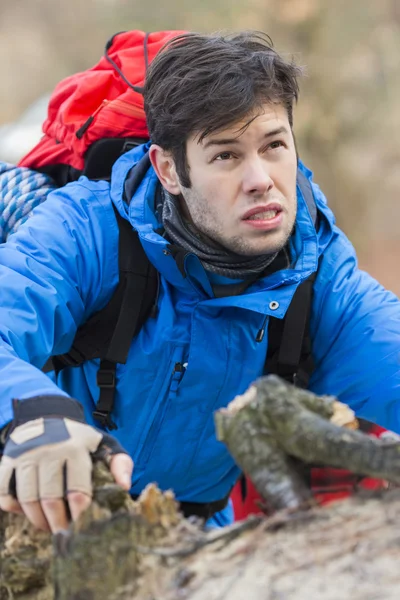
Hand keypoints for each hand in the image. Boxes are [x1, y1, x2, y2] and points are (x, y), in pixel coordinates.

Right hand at [0, 396, 132, 532]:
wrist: (48, 415)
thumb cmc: (79, 439)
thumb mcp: (103, 444)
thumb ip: (120, 463)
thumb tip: (125, 487)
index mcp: (75, 448)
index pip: (78, 491)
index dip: (80, 515)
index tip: (82, 526)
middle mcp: (48, 450)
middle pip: (50, 499)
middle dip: (58, 523)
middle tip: (64, 534)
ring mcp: (25, 455)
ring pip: (27, 499)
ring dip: (37, 520)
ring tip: (48, 526)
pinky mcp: (7, 460)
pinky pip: (5, 493)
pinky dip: (13, 507)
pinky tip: (26, 511)